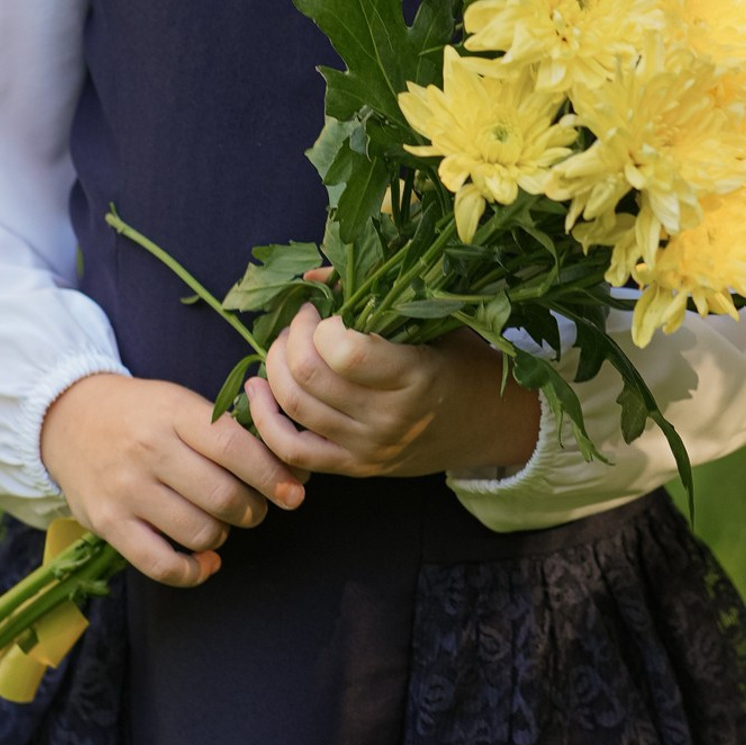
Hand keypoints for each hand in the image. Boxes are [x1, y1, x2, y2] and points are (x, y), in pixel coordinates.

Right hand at [39, 371, 309, 587]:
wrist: (68, 419)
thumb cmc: (142, 413)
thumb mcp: (180, 402)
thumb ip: (226, 429)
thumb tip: (287, 464)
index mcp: (174, 414)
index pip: (234, 447)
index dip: (271, 474)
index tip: (293, 491)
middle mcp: (149, 451)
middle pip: (222, 496)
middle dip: (253, 509)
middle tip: (258, 507)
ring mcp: (126, 490)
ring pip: (198, 531)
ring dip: (224, 535)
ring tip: (223, 523)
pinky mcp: (108, 524)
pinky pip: (160, 564)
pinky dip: (192, 571)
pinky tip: (206, 562)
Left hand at [247, 304, 540, 481]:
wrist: (486, 424)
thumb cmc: (461, 361)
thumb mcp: (435, 320)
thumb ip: (377, 292)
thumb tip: (311, 276)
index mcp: (415, 376)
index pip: (344, 353)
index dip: (322, 325)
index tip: (326, 310)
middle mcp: (389, 418)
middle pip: (309, 377)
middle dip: (291, 338)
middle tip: (302, 321)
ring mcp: (368, 448)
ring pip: (294, 408)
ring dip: (274, 367)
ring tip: (285, 345)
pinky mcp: (354, 468)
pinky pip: (292, 452)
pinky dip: (265, 421)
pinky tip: (259, 390)